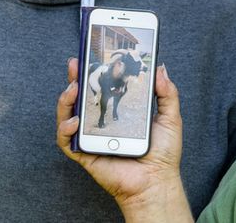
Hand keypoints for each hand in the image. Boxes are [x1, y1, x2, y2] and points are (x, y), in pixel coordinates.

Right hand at [56, 58, 192, 222]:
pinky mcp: (85, 154)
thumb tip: (161, 68)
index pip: (102, 86)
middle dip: (74, 78)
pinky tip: (74, 121)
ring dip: (65, 100)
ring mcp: (91, 137)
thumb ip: (166, 93)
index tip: (92, 54)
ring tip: (72, 89)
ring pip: (67, 115)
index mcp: (118, 111)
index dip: (94, 71)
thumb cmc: (163, 154)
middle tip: (75, 63)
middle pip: (81, 97)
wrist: (157, 181)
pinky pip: (66, 142)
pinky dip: (65, 130)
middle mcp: (101, 122)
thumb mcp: (169, 117)